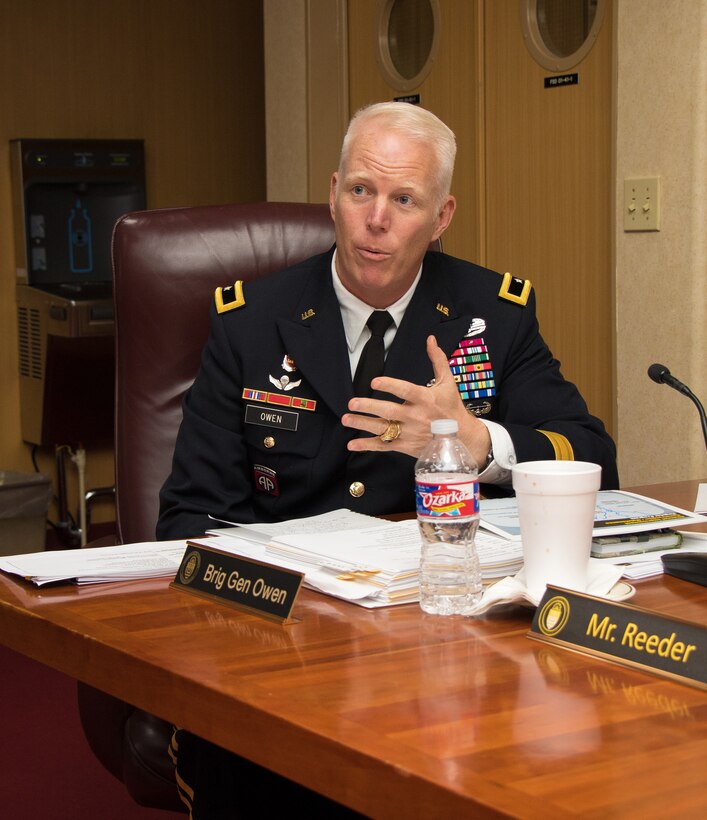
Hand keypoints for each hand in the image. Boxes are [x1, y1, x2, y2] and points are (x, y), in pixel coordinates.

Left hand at [341, 335, 491, 463]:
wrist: (462, 438)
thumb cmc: (452, 407)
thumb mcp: (448, 382)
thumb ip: (437, 360)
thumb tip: (430, 339)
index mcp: (426, 399)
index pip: (405, 391)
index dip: (390, 386)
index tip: (374, 381)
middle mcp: (416, 417)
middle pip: (389, 411)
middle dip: (369, 407)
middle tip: (352, 403)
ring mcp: (410, 433)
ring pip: (383, 429)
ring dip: (363, 423)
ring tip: (346, 418)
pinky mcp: (406, 446)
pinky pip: (384, 446)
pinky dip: (367, 445)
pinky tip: (351, 443)